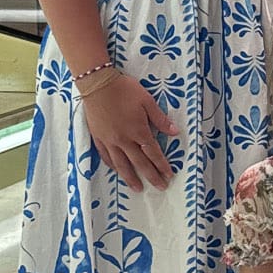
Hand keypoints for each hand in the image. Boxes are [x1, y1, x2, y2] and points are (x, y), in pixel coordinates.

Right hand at [81, 71, 178, 189]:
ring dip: (131, 178)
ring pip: (121, 164)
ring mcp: (109, 140)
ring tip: (138, 188)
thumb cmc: (125, 90)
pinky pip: (106, 156)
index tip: (169, 175)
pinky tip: (117, 171)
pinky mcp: (97, 138)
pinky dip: (113, 166)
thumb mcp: (147, 101)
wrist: (97, 84)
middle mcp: (124, 140)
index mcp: (138, 131)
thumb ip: (160, 119)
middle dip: (151, 176)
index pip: (153, 153)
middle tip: (160, 187)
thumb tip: (174, 132)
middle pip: (139, 162)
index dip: (162, 165)